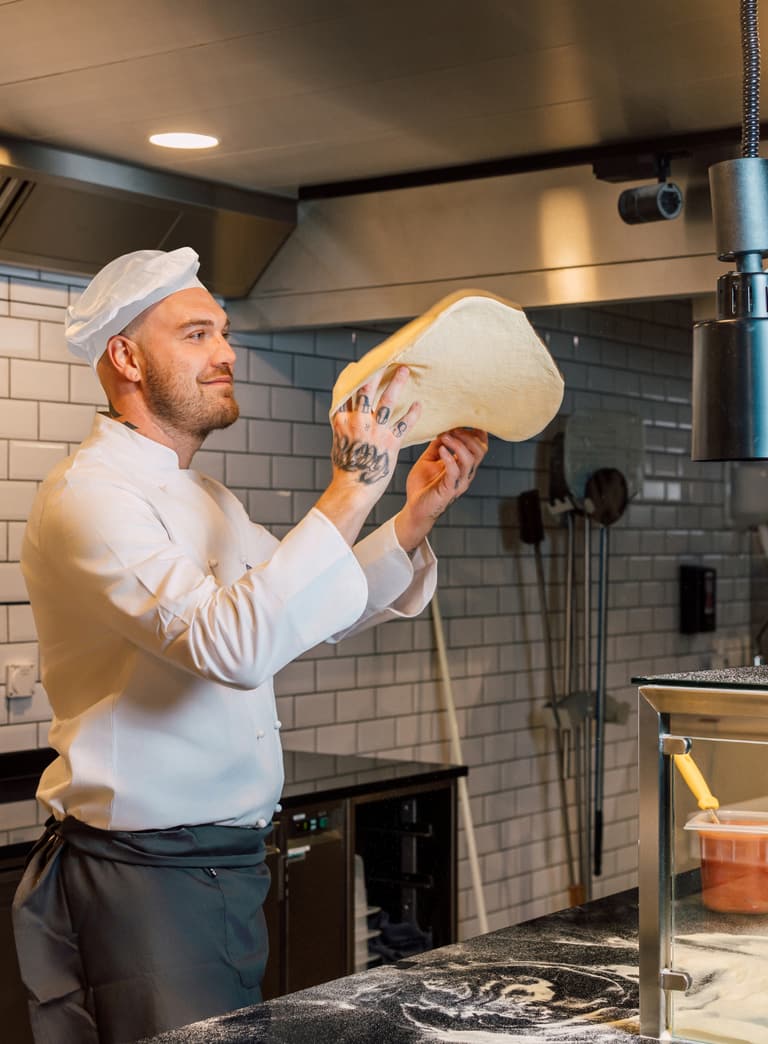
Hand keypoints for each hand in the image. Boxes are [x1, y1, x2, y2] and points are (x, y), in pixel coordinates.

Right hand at [315, 366, 420, 543]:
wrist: (354, 489)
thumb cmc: (347, 469)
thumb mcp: (339, 444)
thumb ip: (344, 427)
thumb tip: (346, 416)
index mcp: (342, 422)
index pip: (346, 393)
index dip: (351, 377)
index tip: (358, 365)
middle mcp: (357, 423)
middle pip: (365, 391)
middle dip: (376, 373)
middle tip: (387, 359)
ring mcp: (374, 431)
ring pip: (386, 401)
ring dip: (397, 384)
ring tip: (405, 371)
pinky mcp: (389, 443)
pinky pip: (404, 424)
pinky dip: (412, 413)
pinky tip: (419, 404)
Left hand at [395, 428, 488, 550]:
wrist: (414, 509)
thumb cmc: (422, 486)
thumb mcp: (429, 460)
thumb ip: (437, 446)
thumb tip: (443, 429)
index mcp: (463, 466)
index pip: (480, 447)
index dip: (476, 432)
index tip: (462, 421)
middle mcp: (465, 474)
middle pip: (480, 451)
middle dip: (468, 436)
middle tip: (452, 429)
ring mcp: (459, 483)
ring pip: (470, 459)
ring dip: (458, 444)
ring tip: (445, 436)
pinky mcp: (449, 490)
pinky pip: (455, 472)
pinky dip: (449, 458)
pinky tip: (442, 450)